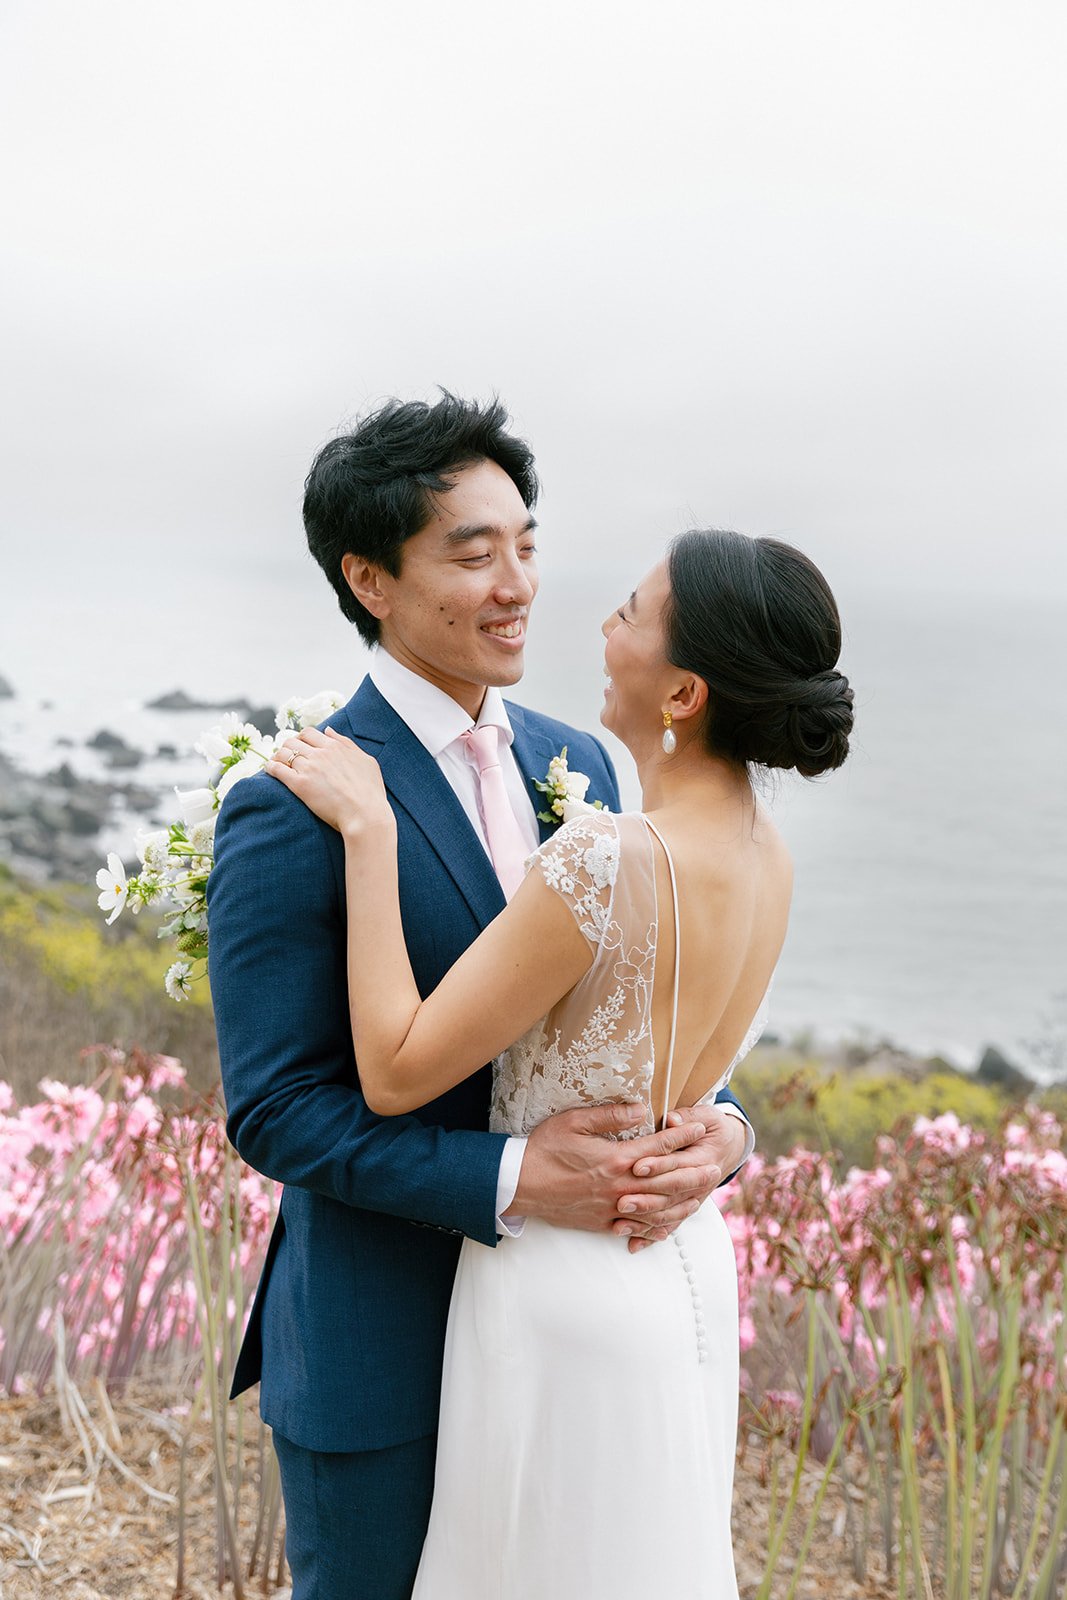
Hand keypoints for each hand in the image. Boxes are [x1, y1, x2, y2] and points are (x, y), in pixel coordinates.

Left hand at [266, 726, 393, 838]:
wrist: (365, 814)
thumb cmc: (370, 791)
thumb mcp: (366, 760)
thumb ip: (346, 743)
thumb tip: (328, 730)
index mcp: (334, 746)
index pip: (309, 733)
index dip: (301, 738)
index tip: (300, 746)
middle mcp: (320, 753)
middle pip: (293, 741)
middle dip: (287, 746)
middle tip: (286, 755)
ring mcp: (309, 768)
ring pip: (283, 753)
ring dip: (277, 756)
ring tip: (276, 763)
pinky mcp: (300, 785)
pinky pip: (277, 769)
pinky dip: (270, 767)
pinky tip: (269, 770)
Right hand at [507, 1103, 714, 1235]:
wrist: (519, 1184)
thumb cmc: (544, 1148)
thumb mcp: (574, 1121)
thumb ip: (610, 1116)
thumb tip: (641, 1110)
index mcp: (615, 1159)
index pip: (658, 1146)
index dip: (682, 1136)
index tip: (700, 1127)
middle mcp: (619, 1187)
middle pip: (666, 1181)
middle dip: (692, 1172)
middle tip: (715, 1166)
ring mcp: (612, 1208)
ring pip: (656, 1209)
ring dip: (681, 1202)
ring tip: (700, 1196)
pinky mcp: (602, 1223)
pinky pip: (636, 1228)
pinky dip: (655, 1228)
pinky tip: (667, 1226)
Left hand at [614, 1105, 747, 1252]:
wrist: (730, 1146)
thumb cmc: (712, 1127)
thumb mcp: (706, 1116)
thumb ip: (688, 1116)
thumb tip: (671, 1119)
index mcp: (703, 1157)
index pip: (677, 1163)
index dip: (658, 1165)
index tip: (637, 1166)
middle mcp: (699, 1182)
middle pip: (670, 1193)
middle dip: (646, 1198)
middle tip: (622, 1201)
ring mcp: (692, 1199)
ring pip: (668, 1214)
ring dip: (644, 1222)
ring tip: (620, 1224)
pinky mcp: (684, 1209)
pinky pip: (668, 1226)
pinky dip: (650, 1237)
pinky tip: (633, 1244)